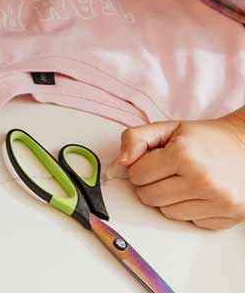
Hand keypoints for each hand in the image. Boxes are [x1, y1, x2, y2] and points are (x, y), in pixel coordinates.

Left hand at [118, 109, 244, 229]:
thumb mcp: (169, 128)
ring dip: (169, 200)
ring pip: (168, 213)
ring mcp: (219, 201)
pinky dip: (190, 210)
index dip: (140, 167)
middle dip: (151, 185)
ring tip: (183, 182)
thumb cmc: (206, 138)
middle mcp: (202, 180)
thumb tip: (120, 162)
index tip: (153, 161)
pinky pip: (192, 222)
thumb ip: (136, 138)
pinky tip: (199, 193)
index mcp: (183, 155)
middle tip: (166, 173)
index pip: (137, 175)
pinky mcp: (230, 216)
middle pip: (149, 197)